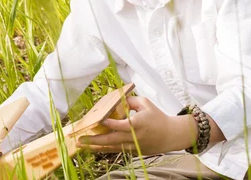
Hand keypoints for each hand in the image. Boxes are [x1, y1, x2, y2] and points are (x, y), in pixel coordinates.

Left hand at [76, 96, 197, 154]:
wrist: (170, 135)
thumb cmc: (157, 117)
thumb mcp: (145, 103)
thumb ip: (129, 101)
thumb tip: (115, 100)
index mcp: (139, 124)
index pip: (123, 125)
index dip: (112, 123)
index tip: (101, 120)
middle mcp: (135, 137)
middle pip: (113, 139)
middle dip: (96, 139)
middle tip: (81, 138)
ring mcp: (133, 146)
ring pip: (112, 147)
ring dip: (96, 146)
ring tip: (82, 145)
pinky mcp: (133, 151)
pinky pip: (116, 150)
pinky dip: (104, 149)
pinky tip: (93, 147)